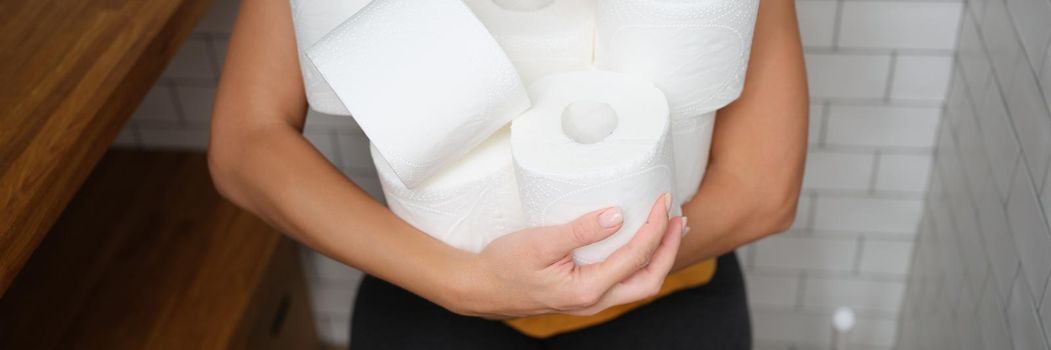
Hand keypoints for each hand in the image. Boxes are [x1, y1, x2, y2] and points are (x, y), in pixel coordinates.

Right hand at [452, 193, 684, 318]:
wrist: (481, 288)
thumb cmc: (504, 265)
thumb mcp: (539, 241)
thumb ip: (581, 230)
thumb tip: (617, 214)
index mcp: (586, 290)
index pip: (635, 257)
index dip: (655, 227)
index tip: (663, 201)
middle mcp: (594, 302)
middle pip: (649, 280)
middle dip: (669, 249)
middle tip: (678, 218)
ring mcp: (590, 302)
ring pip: (639, 285)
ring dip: (658, 257)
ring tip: (669, 229)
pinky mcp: (584, 295)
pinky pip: (623, 282)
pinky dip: (640, 262)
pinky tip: (640, 243)